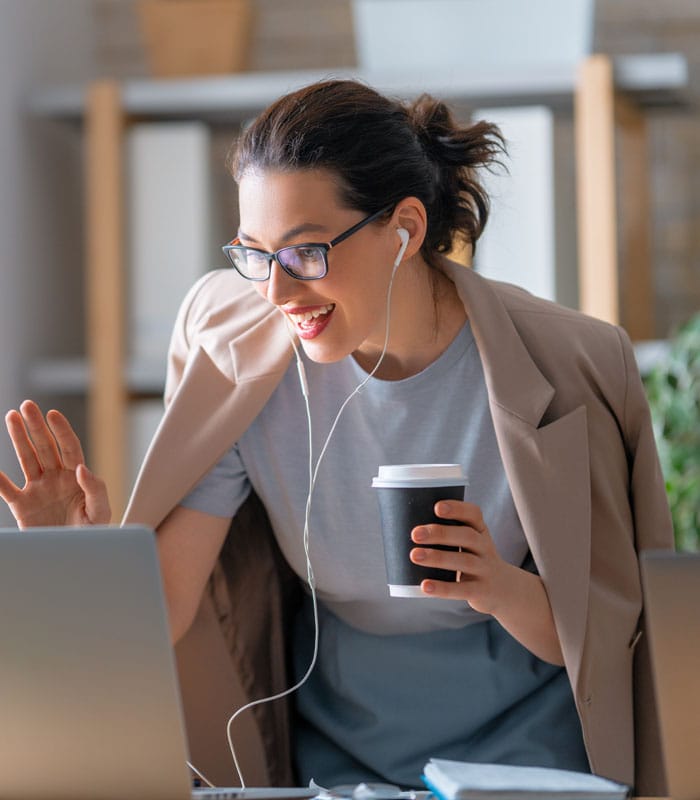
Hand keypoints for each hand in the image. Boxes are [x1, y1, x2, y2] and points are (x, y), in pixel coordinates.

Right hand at [0, 400, 110, 527]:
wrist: (75, 557)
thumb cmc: (94, 534)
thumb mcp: (101, 513)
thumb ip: (95, 490)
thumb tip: (82, 468)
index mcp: (77, 477)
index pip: (70, 448)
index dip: (61, 431)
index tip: (52, 415)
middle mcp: (57, 478)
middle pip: (45, 447)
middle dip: (36, 426)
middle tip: (27, 405)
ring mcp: (38, 489)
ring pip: (26, 458)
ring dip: (18, 438)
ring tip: (11, 416)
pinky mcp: (23, 506)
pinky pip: (6, 489)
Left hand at [410, 499, 513, 613]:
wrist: (504, 590)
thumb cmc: (474, 559)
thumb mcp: (469, 544)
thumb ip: (446, 535)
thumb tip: (400, 526)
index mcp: (480, 531)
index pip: (474, 514)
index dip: (457, 509)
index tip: (436, 507)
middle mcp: (485, 547)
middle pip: (466, 536)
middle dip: (440, 533)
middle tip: (415, 533)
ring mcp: (485, 569)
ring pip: (463, 561)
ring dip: (437, 557)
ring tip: (414, 555)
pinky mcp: (481, 591)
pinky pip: (462, 589)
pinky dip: (443, 588)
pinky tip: (425, 586)